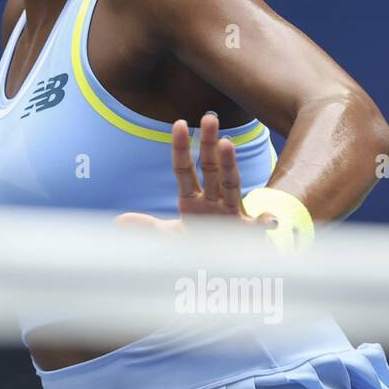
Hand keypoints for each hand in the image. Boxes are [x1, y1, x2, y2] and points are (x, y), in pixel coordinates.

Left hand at [113, 113, 273, 232]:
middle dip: (209, 144)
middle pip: (211, 168)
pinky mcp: (246, 234)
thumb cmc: (198, 248)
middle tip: (209, 117)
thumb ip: (148, 227)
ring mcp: (231, 214)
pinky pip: (257, 227)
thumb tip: (119, 221)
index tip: (179, 123)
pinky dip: (264, 222)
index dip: (181, 147)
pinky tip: (270, 218)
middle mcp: (213, 201)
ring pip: (231, 185)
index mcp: (192, 199)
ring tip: (227, 143)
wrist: (219, 271)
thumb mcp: (170, 237)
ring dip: (230, 165)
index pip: (184, 169)